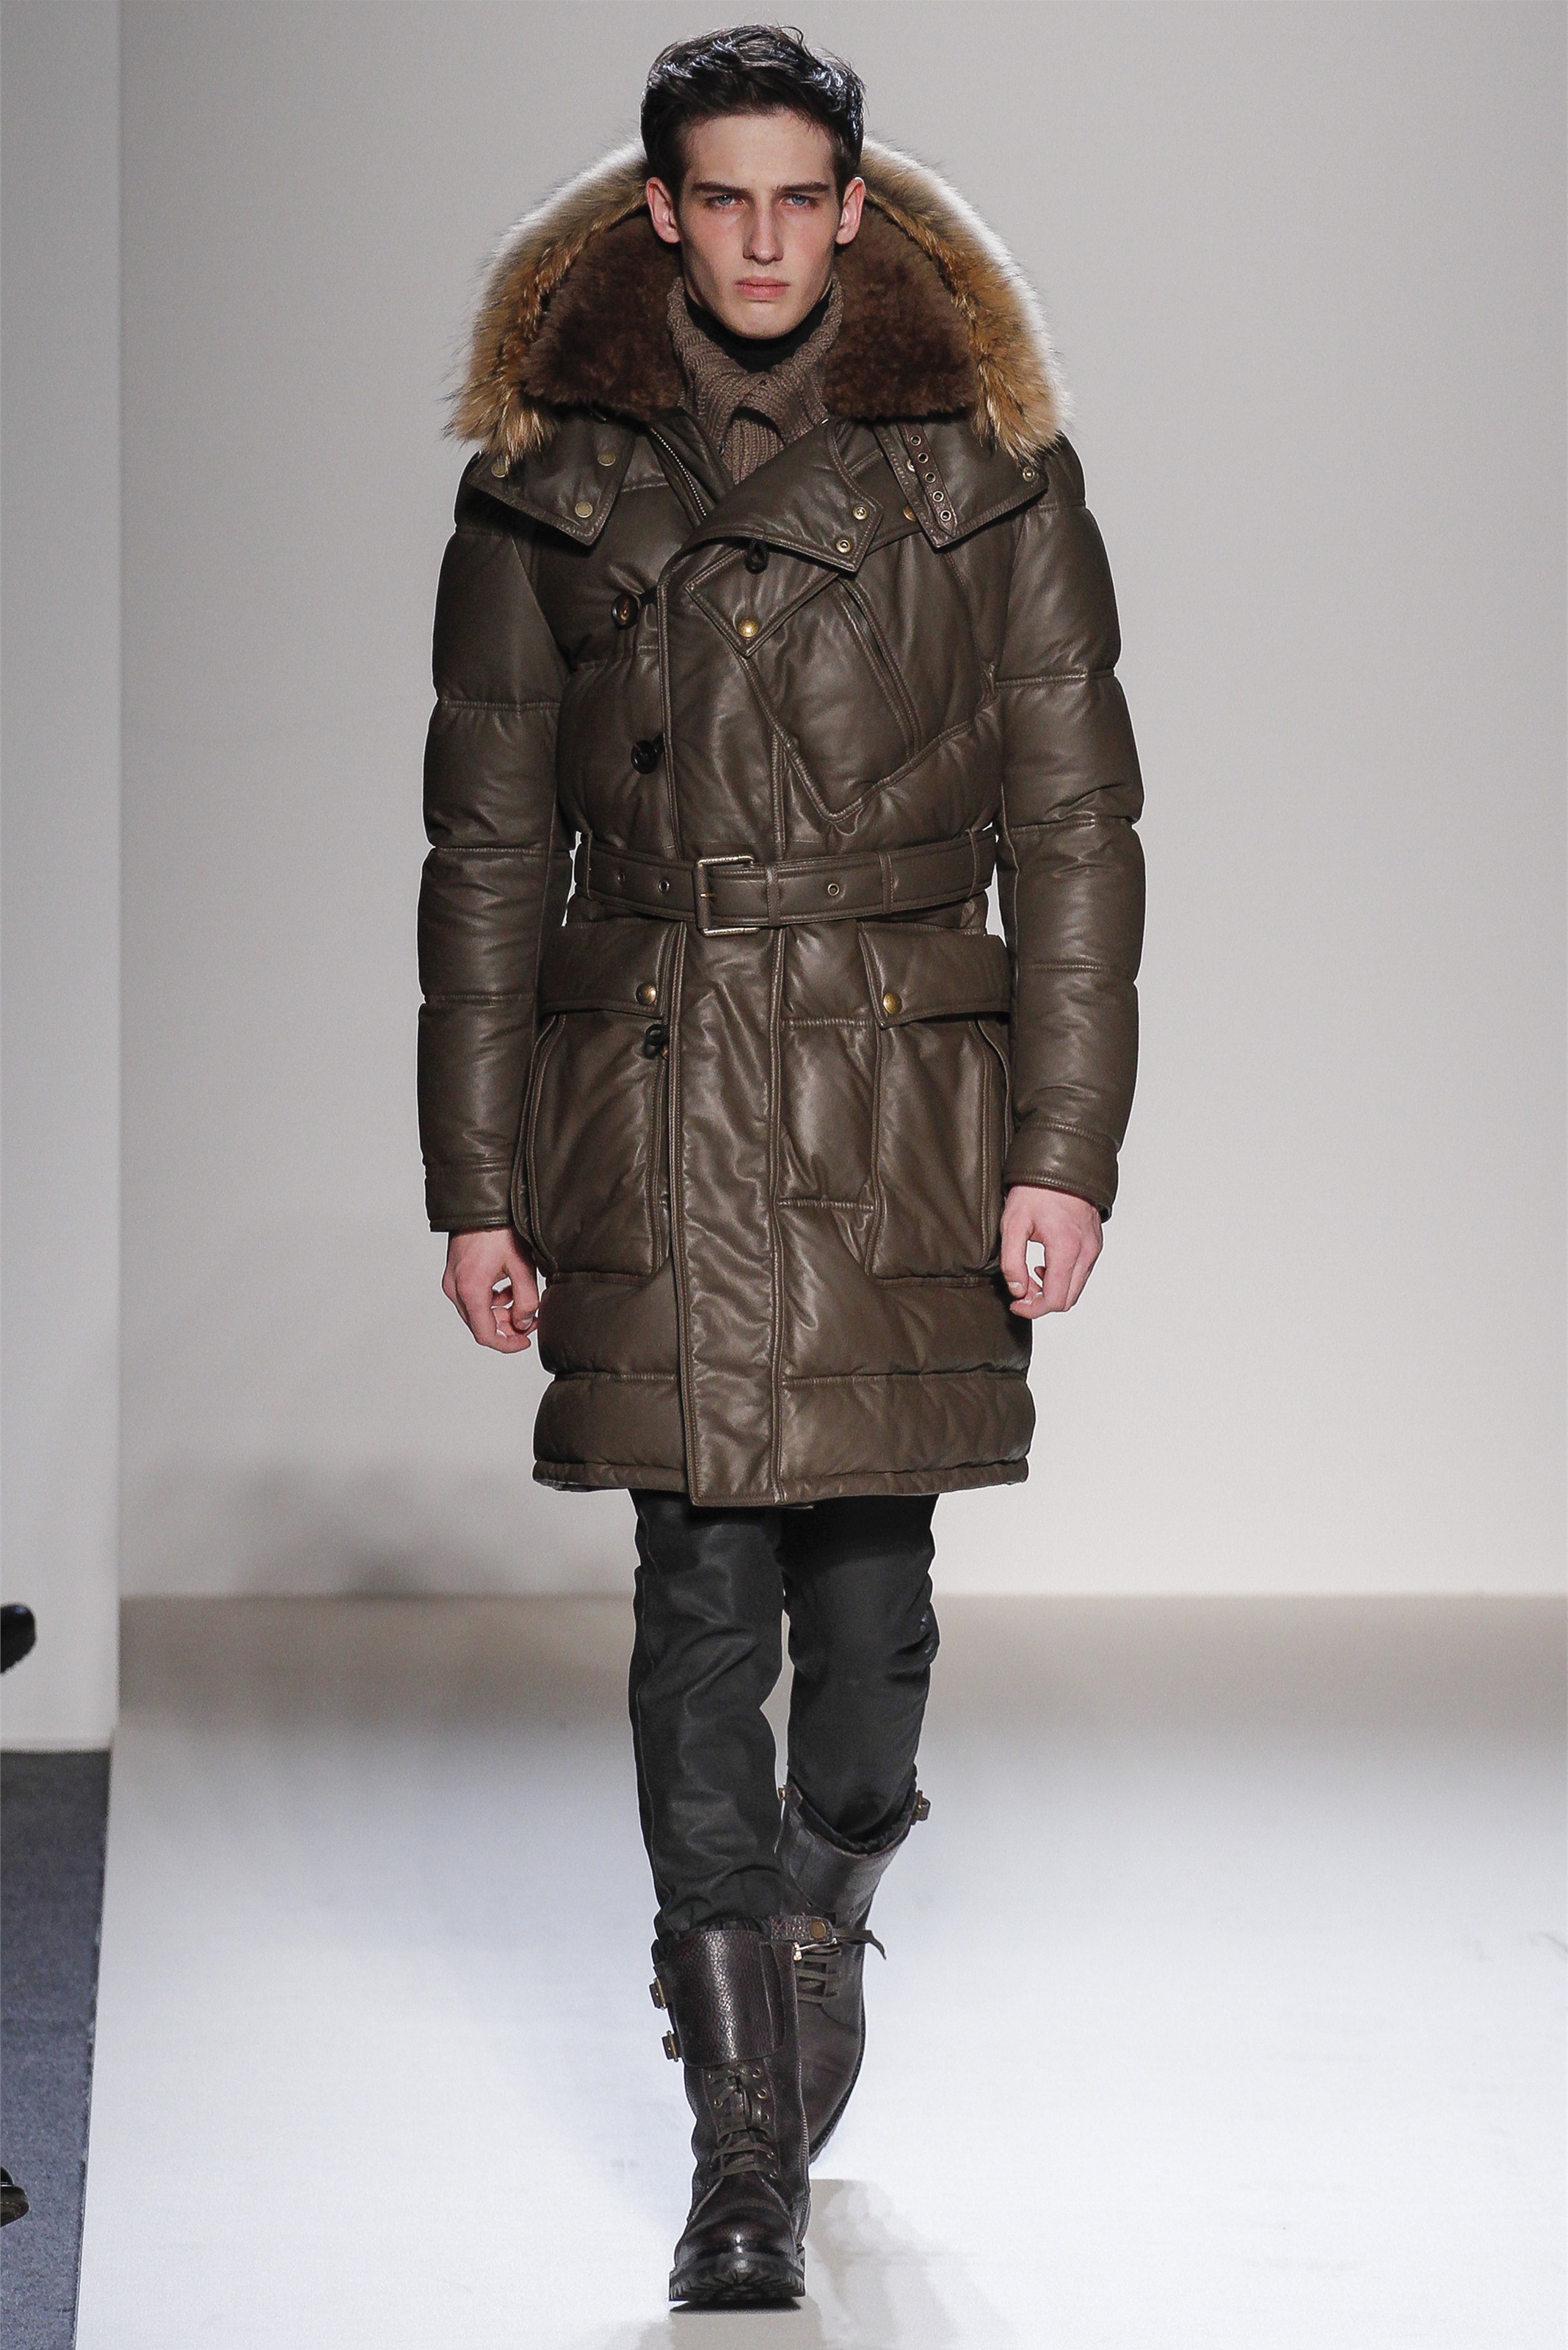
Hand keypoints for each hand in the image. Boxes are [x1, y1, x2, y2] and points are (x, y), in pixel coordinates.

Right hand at [442, 1229, 540, 1352]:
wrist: (480, 1204)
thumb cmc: (499, 1229)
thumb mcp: (522, 1267)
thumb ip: (527, 1300)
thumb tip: (524, 1322)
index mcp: (470, 1290)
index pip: (485, 1335)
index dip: (507, 1344)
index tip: (525, 1341)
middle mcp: (455, 1289)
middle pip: (480, 1325)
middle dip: (506, 1327)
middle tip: (530, 1319)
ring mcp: (451, 1281)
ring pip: (477, 1312)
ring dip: (500, 1312)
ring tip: (522, 1298)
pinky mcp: (454, 1273)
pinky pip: (472, 1297)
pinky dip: (492, 1299)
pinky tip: (509, 1286)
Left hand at [999, 1185, 1101, 1317]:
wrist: (1060, 1166)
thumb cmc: (1036, 1191)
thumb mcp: (1013, 1224)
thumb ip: (1012, 1262)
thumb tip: (1017, 1290)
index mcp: (1066, 1249)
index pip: (1055, 1300)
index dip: (1033, 1309)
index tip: (1016, 1304)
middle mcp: (1086, 1252)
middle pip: (1068, 1300)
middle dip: (1042, 1302)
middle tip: (1021, 1290)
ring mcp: (1094, 1248)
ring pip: (1076, 1288)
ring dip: (1053, 1290)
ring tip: (1031, 1273)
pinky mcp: (1095, 1244)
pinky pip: (1082, 1273)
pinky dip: (1064, 1278)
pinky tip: (1045, 1263)